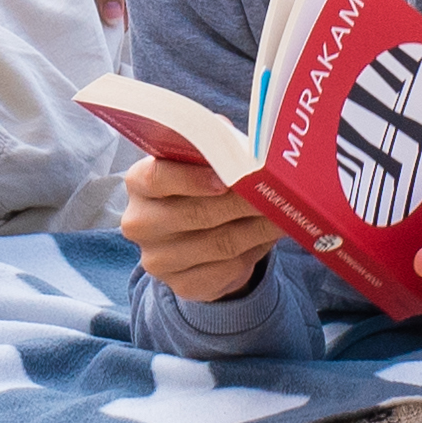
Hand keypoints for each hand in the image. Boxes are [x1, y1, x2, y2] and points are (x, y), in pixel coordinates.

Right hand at [117, 151, 279, 305]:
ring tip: (282, 213)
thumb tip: (232, 137)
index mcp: (139, 183)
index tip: (225, 178)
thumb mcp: (197, 163)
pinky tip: (271, 235)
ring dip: (257, 228)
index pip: (156, 178)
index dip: (191, 178)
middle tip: (273, 192)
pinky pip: (226, 269)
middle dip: (241, 202)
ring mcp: (159, 259)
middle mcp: (141, 223)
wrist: (189, 239)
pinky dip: (255, 250)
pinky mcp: (182, 284)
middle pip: (195, 214)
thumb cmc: (197, 188)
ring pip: (218, 243)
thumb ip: (210, 146)